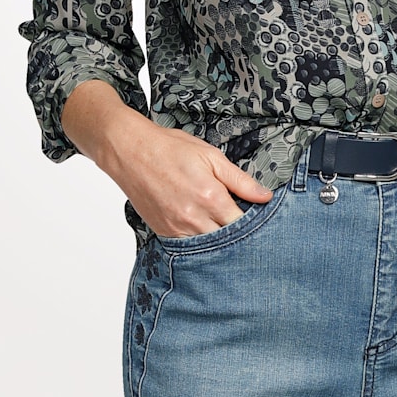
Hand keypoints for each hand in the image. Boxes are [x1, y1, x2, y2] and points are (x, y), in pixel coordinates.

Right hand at [110, 110, 274, 236]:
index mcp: (211, 197)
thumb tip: (265, 196)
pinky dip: (199, 241)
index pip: (243, 223)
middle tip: (245, 226)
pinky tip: (204, 229)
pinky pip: (188, 247)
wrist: (131, 152)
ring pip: (208, 247)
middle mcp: (194, 218)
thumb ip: (240, 180)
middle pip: (228, 240)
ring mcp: (177, 228)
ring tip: (224, 227)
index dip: (254, 222)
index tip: (258, 217)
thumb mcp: (211, 156)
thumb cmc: (170, 149)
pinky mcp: (164, 232)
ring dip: (219, 241)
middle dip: (239, 235)